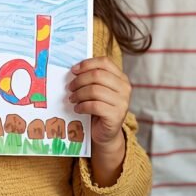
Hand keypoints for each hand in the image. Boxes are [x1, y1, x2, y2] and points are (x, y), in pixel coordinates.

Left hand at [69, 55, 129, 185]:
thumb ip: (92, 78)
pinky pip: (94, 106)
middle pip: (97, 75)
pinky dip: (82, 106)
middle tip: (70, 87)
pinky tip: (78, 109)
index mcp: (121, 78)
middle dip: (80, 80)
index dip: (87, 64)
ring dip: (79, 94)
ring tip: (72, 99)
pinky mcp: (116, 116)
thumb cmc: (99, 108)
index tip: (73, 70)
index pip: (105, 62)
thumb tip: (74, 69)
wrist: (106, 133)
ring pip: (95, 90)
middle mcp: (125, 88)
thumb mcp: (98, 90)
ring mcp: (122, 102)